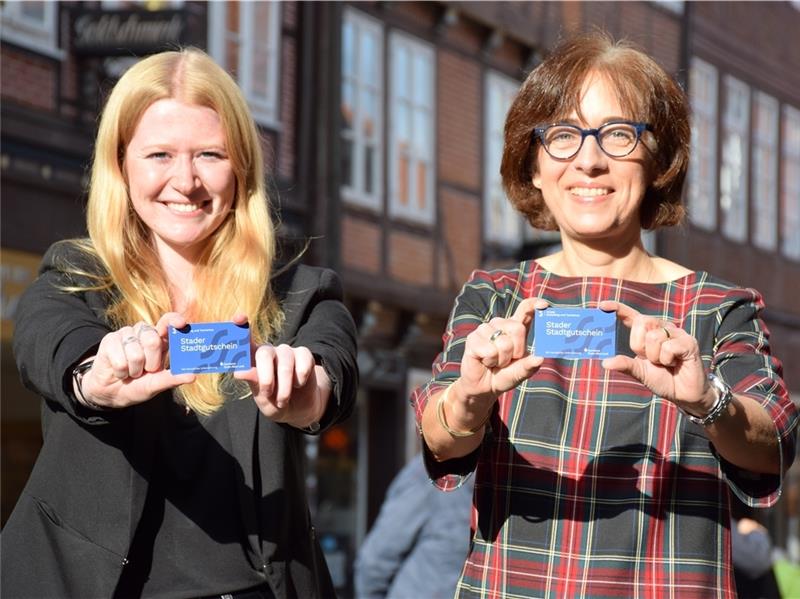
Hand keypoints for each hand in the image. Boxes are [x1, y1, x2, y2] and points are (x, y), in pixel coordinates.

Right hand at [80, 312, 195, 407]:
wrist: (111, 393)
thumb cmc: (137, 386)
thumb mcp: (157, 384)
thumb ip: (172, 379)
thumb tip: (193, 377)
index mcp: (159, 339)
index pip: (167, 322)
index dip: (173, 320)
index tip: (181, 323)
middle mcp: (144, 332)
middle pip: (152, 340)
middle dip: (151, 363)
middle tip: (147, 370)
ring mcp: (126, 334)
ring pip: (135, 353)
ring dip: (134, 370)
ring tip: (132, 371)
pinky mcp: (110, 340)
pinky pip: (120, 360)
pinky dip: (122, 372)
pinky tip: (119, 371)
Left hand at [231, 314, 327, 427]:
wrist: (297, 409)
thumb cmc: (273, 401)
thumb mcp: (261, 397)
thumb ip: (253, 383)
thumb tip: (239, 372)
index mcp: (252, 360)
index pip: (244, 339)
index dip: (240, 326)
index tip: (239, 317)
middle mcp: (268, 352)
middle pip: (264, 353)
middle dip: (266, 377)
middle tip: (268, 393)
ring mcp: (287, 352)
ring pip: (284, 362)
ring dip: (284, 385)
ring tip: (283, 400)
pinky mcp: (304, 355)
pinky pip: (302, 361)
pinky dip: (300, 377)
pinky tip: (299, 384)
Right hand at [458, 298, 546, 402]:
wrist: (484, 388)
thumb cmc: (503, 376)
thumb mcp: (520, 373)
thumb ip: (529, 366)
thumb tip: (539, 358)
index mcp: (514, 328)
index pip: (525, 309)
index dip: (533, 304)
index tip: (544, 305)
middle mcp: (500, 324)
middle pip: (517, 328)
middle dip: (517, 350)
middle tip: (509, 360)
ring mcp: (485, 329)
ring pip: (503, 342)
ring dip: (502, 359)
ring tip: (495, 361)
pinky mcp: (473, 338)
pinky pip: (490, 350)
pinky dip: (490, 361)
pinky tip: (485, 361)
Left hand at [599, 300, 713, 415]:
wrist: (684, 394)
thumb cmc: (662, 379)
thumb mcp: (639, 372)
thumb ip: (624, 364)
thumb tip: (605, 362)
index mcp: (648, 332)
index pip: (632, 316)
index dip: (618, 308)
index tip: (602, 305)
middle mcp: (662, 327)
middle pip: (642, 323)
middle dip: (640, 345)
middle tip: (650, 359)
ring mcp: (677, 333)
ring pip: (654, 337)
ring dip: (655, 357)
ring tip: (665, 363)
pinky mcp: (689, 342)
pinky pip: (668, 347)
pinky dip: (667, 360)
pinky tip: (674, 363)